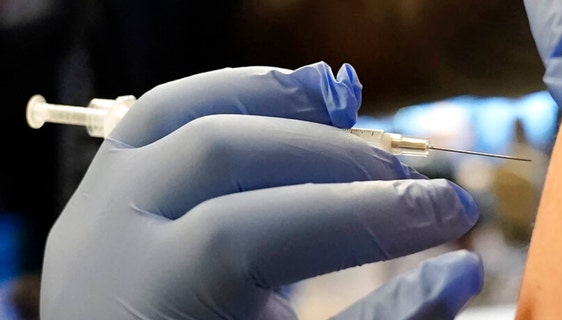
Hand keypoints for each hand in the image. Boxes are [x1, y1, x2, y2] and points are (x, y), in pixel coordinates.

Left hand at [40, 62, 481, 318]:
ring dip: (280, 102)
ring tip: (357, 116)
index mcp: (146, 303)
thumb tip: (459, 272)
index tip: (446, 210)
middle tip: (408, 181)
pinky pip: (166, 108)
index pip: (247, 239)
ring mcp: (101, 197)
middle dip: (332, 160)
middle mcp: (106, 239)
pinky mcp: (112, 176)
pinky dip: (236, 92)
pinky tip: (296, 102)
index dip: (357, 217)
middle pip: (219, 156)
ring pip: (181, 110)